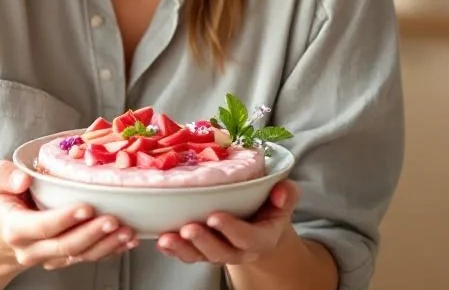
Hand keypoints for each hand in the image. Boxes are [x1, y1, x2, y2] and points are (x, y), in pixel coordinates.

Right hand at [0, 160, 138, 270]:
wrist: (5, 227)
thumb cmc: (6, 198)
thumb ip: (3, 175)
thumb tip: (23, 179)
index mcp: (15, 228)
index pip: (41, 226)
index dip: (64, 219)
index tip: (86, 207)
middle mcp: (32, 249)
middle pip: (65, 245)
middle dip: (92, 233)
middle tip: (113, 220)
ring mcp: (50, 257)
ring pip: (80, 255)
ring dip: (106, 245)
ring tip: (126, 231)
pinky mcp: (65, 259)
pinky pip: (89, 258)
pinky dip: (110, 251)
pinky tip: (127, 241)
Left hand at [156, 180, 300, 265]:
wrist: (261, 227)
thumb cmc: (269, 209)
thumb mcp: (283, 200)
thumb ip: (287, 194)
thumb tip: (281, 191)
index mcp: (261, 238)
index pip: (247, 238)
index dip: (231, 230)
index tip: (215, 217)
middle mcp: (238, 250)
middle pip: (220, 252)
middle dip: (203, 241)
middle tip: (188, 228)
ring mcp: (218, 252)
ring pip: (200, 256)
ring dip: (183, 248)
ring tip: (167, 238)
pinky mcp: (201, 251)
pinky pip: (187, 255)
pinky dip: (173, 250)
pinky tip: (161, 242)